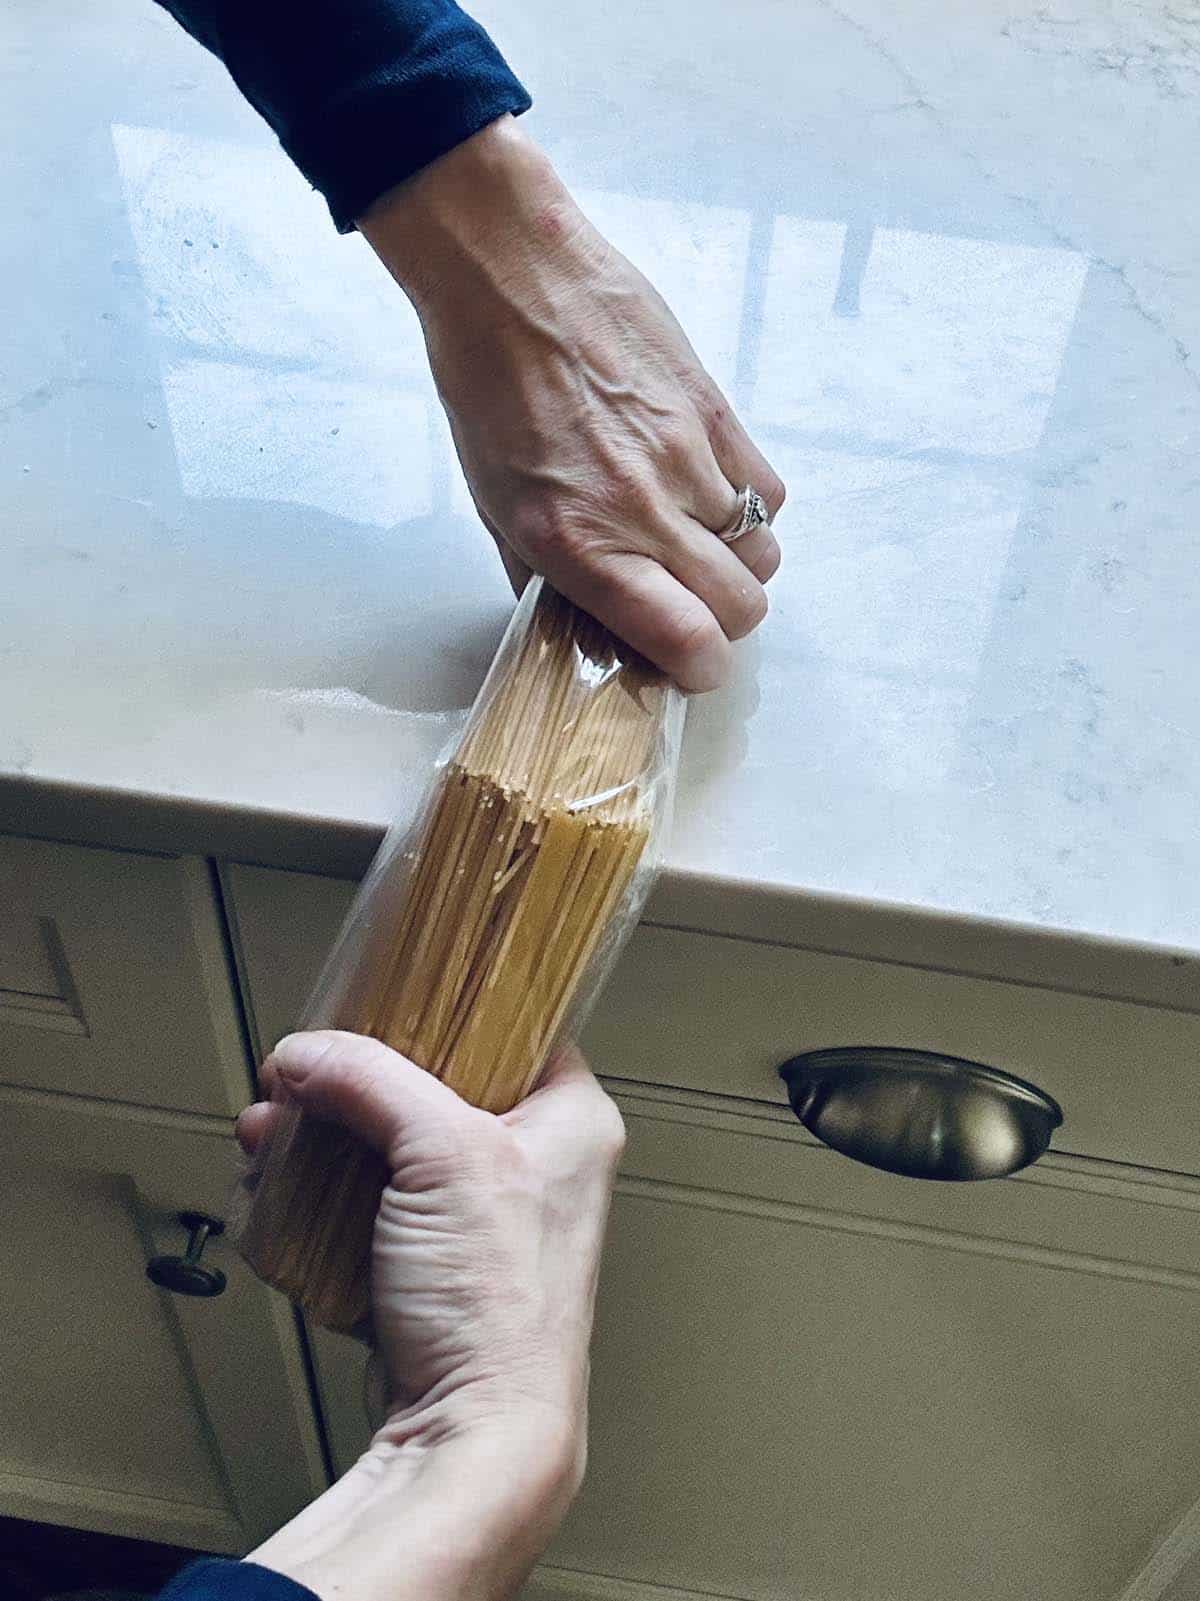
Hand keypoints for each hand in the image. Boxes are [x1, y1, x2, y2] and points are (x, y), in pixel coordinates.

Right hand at [237, 1031, 623, 1600]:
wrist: (472, 1433)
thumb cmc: (498, 1304)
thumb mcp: (442, 1153)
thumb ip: (371, 1082)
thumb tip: (307, 1054)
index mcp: (573, 1119)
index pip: (515, 1023)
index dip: (446, 1003)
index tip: (383, 992)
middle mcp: (538, 1161)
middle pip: (436, 1082)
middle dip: (356, 1081)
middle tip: (308, 1072)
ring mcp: (485, 1214)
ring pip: (395, 1142)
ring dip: (328, 1134)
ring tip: (276, 1126)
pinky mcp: (436, 1258)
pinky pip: (374, 1201)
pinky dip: (325, 1189)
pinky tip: (282, 1180)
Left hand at [360, 117, 784, 692]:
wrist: (510, 279)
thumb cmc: (486, 393)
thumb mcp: (494, 507)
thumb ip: (544, 575)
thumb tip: (587, 621)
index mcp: (581, 545)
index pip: (687, 640)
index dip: (700, 669)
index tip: (688, 666)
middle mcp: (644, 511)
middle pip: (740, 607)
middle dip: (724, 625)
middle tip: (692, 609)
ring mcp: (689, 459)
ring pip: (762, 552)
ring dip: (738, 567)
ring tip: (701, 548)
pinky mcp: (717, 410)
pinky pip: (767, 491)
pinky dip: (751, 510)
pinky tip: (714, 497)